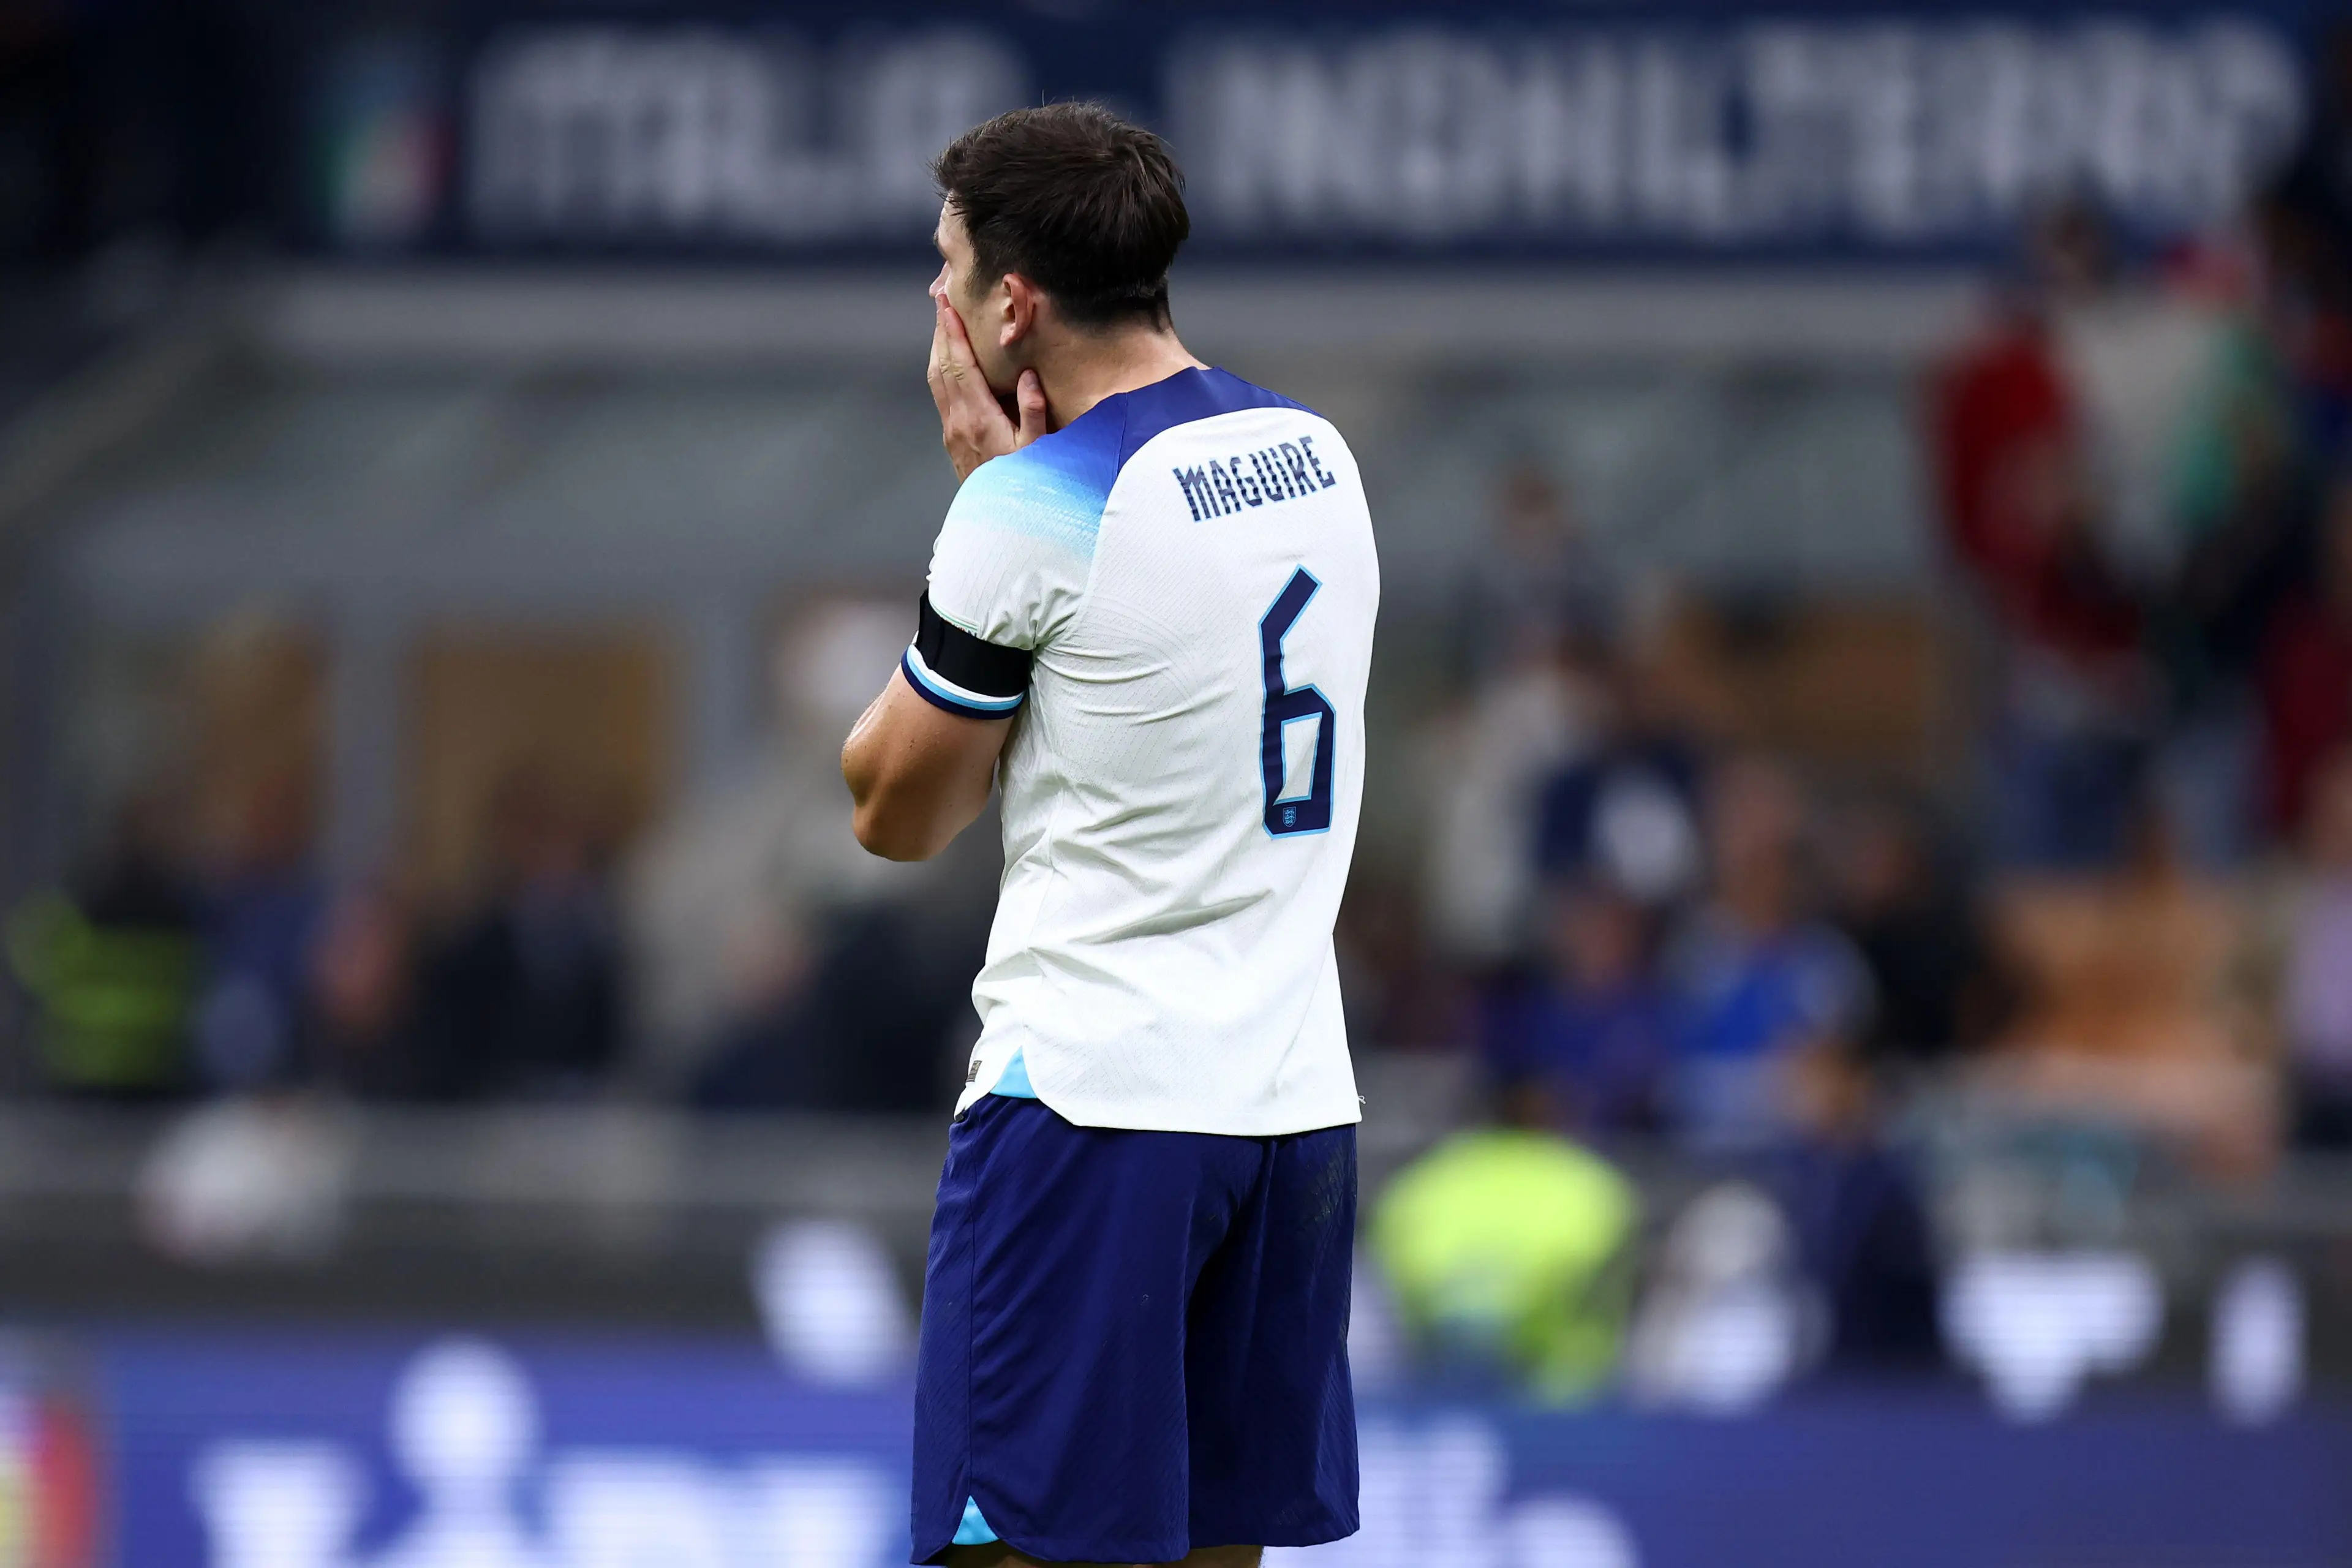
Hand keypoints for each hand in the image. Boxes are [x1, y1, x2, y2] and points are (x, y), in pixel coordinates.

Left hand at [927, 289, 1046, 482]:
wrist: (998, 520)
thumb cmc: (1024, 484)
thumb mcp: (1038, 450)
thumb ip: (1034, 413)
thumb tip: (1029, 377)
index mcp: (977, 418)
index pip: (959, 365)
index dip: (951, 332)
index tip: (945, 304)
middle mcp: (957, 421)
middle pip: (941, 365)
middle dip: (940, 330)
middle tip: (940, 298)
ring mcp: (951, 429)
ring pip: (936, 378)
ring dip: (938, 347)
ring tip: (943, 320)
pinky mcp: (951, 437)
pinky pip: (940, 392)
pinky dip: (941, 367)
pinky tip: (949, 359)